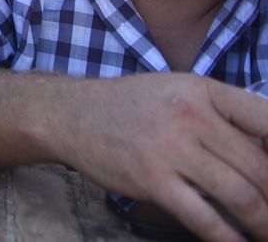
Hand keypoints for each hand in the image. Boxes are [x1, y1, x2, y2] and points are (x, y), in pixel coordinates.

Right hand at [55, 73, 267, 241]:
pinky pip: (204, 218)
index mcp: (204, 91)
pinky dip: (229, 238)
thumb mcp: (179, 91)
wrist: (71, 113)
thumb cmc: (132, 106)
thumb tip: (266, 153)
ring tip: (265, 233)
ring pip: (240, 196)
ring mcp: (171, 149)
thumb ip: (222, 116)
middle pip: (260, 168)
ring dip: (263, 223)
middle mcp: (191, 116)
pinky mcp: (152, 180)